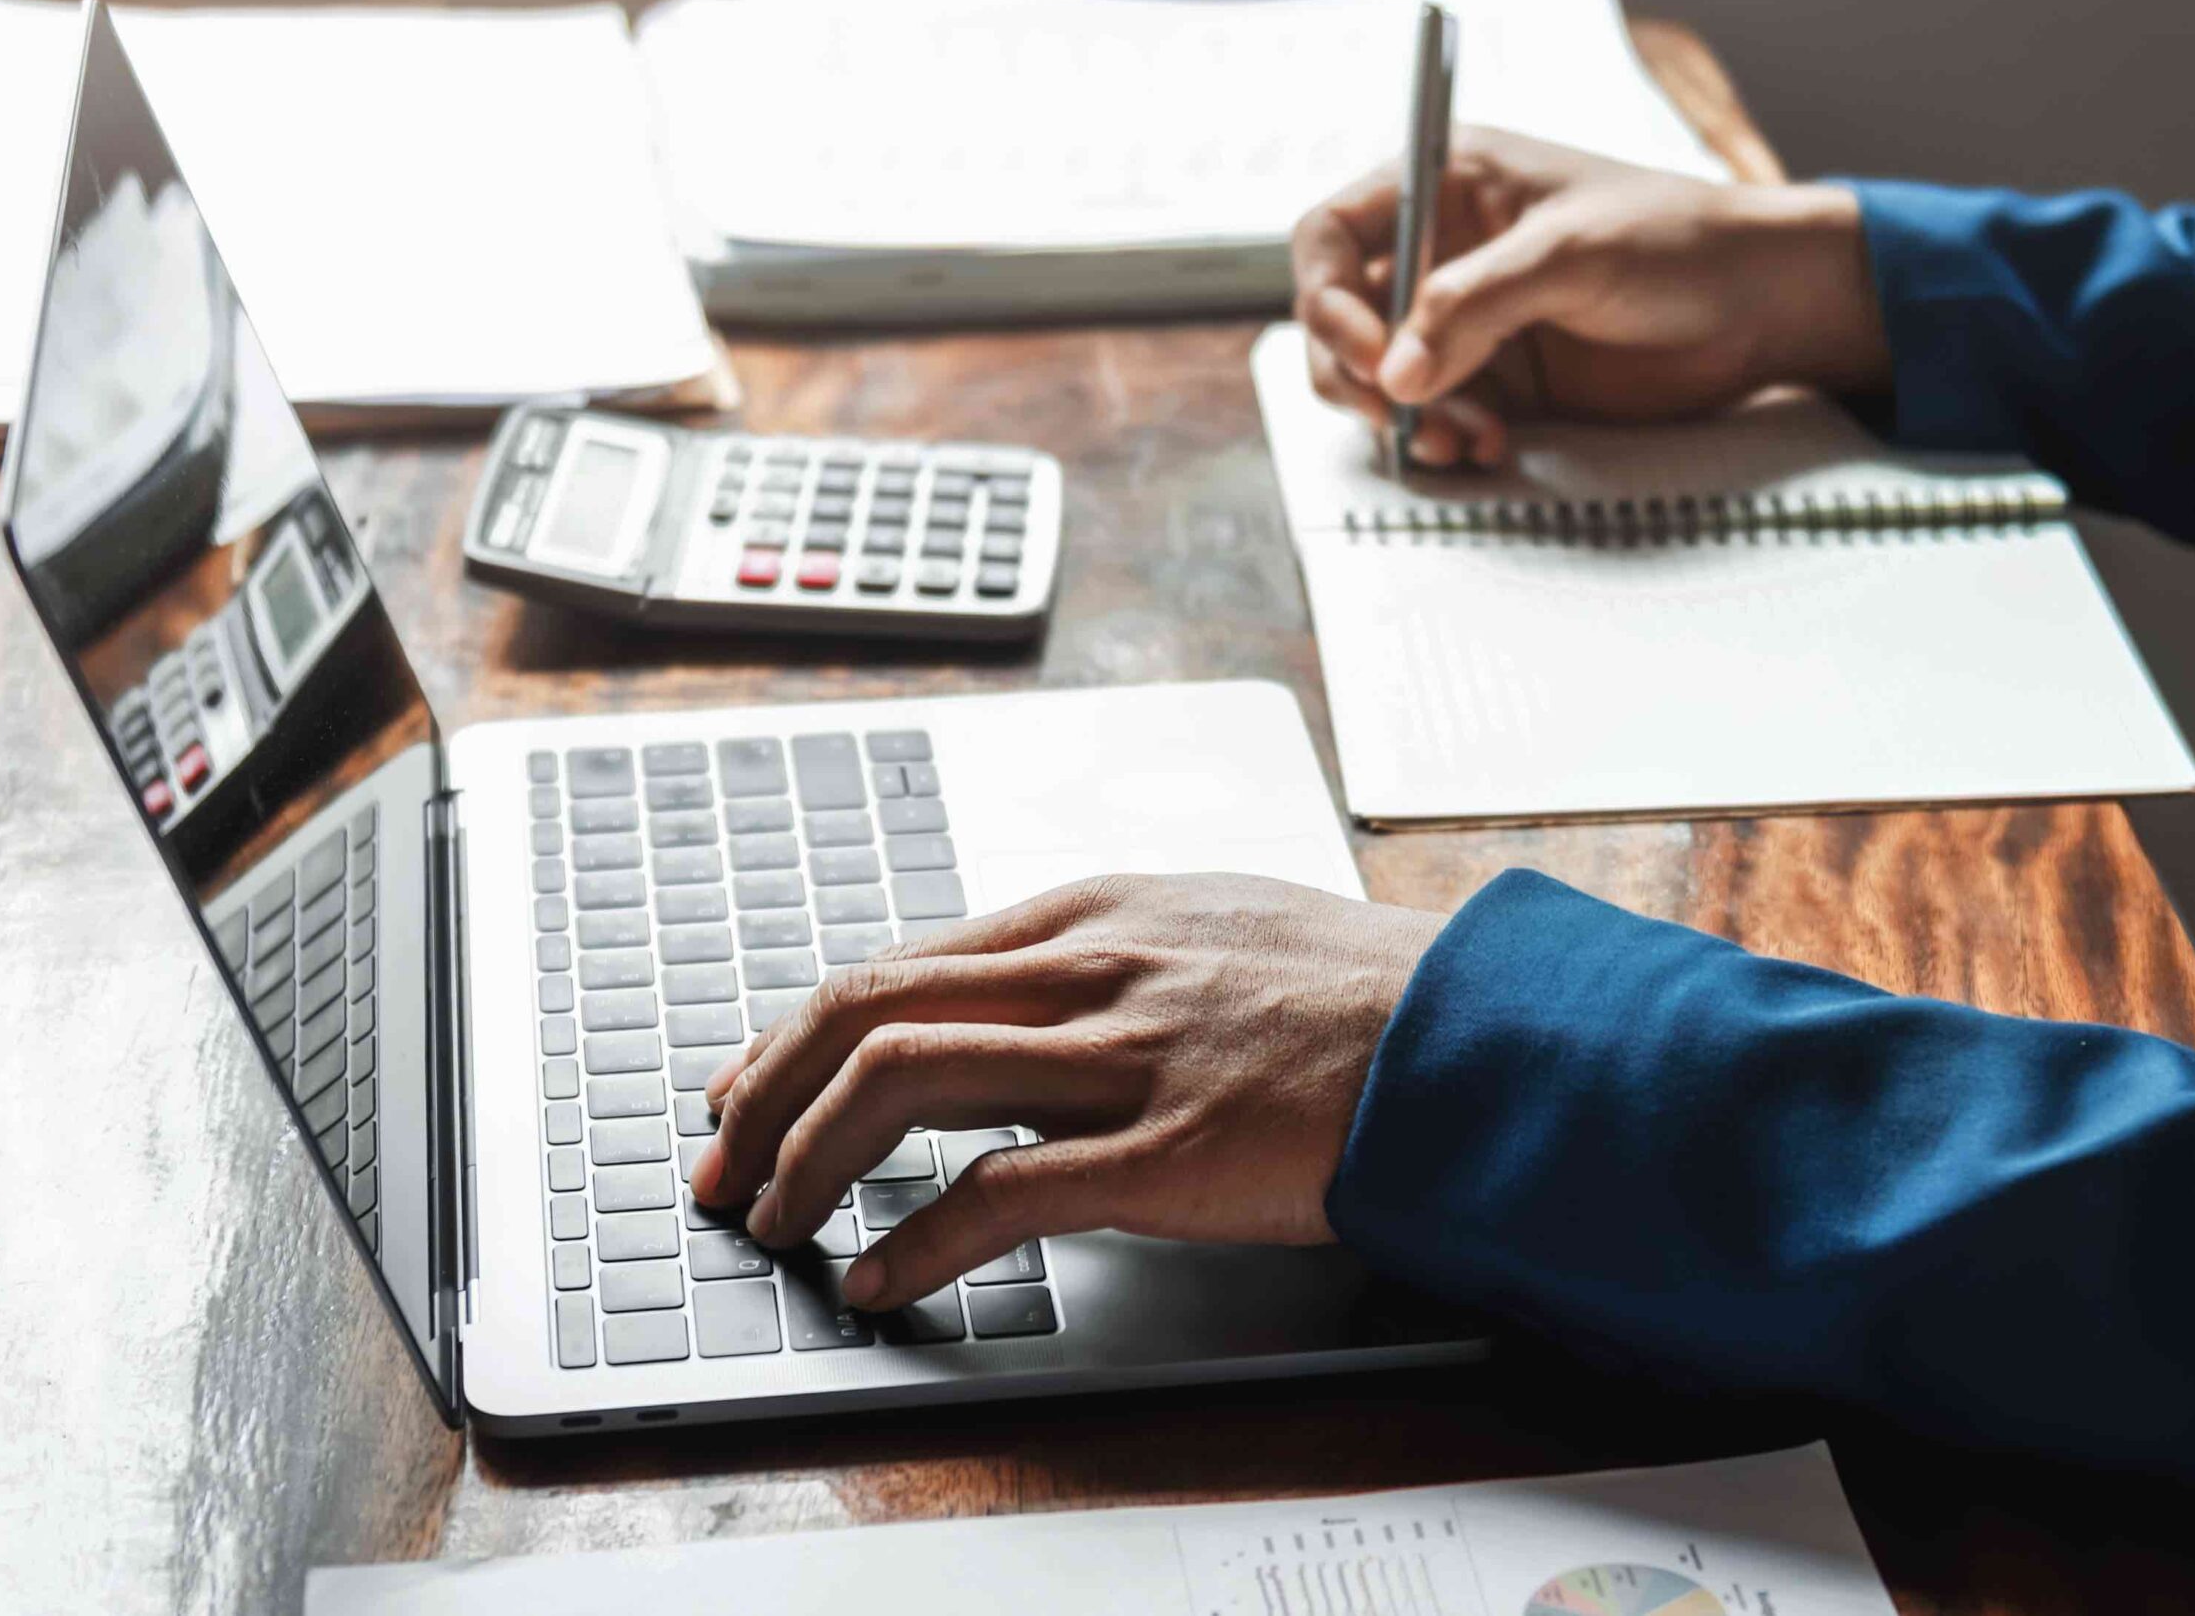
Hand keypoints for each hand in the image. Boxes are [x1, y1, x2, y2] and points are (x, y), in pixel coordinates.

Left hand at [687, 874, 1444, 1310]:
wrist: (1474, 1034)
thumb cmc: (1352, 989)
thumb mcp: (1208, 925)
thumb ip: (1103, 955)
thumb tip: (1008, 1001)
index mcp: (1092, 913)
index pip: (895, 961)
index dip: (794, 1033)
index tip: (746, 1088)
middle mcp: (1091, 967)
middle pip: (864, 1008)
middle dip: (762, 1092)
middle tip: (721, 1165)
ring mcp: (1127, 1055)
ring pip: (901, 1079)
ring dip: (806, 1158)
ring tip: (773, 1221)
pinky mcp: (1169, 1152)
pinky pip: (998, 1192)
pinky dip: (913, 1242)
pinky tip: (882, 1282)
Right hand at [1289, 126, 1889, 465]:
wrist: (1764, 306)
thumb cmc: (1681, 242)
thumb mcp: (1572, 253)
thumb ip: (1474, 305)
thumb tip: (1394, 374)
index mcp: (1447, 185)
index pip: (1330, 234)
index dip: (1325, 297)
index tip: (1371, 353)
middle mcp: (1443, 251)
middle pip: (1337, 317)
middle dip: (1355, 373)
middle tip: (1401, 412)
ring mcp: (1465, 321)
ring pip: (1375, 379)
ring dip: (1399, 419)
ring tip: (1458, 439)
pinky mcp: (1496, 381)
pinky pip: (1431, 418)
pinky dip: (1443, 440)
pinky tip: (1491, 446)